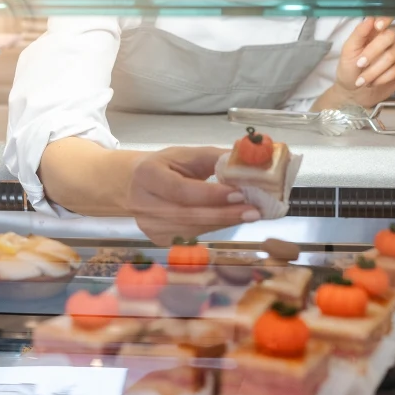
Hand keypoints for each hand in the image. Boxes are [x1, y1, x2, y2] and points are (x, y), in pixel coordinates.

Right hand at [124, 146, 257, 244]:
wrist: (140, 182)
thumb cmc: (170, 165)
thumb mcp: (189, 154)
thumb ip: (217, 159)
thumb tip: (251, 163)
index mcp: (147, 174)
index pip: (181, 189)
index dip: (210, 194)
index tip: (240, 193)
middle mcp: (142, 203)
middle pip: (187, 214)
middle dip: (224, 214)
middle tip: (254, 211)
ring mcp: (148, 226)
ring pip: (192, 229)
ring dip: (224, 223)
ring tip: (250, 215)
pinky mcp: (158, 239)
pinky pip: (192, 236)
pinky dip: (215, 228)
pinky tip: (231, 220)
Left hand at [329, 17, 394, 108]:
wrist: (353, 93)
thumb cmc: (349, 70)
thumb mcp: (348, 52)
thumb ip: (359, 34)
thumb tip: (370, 18)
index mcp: (373, 33)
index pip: (385, 18)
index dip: (385, 18)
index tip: (378, 26)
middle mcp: (387, 40)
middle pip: (390, 36)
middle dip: (373, 52)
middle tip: (359, 64)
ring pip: (393, 55)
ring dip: (375, 70)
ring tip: (362, 80)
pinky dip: (383, 77)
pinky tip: (373, 83)